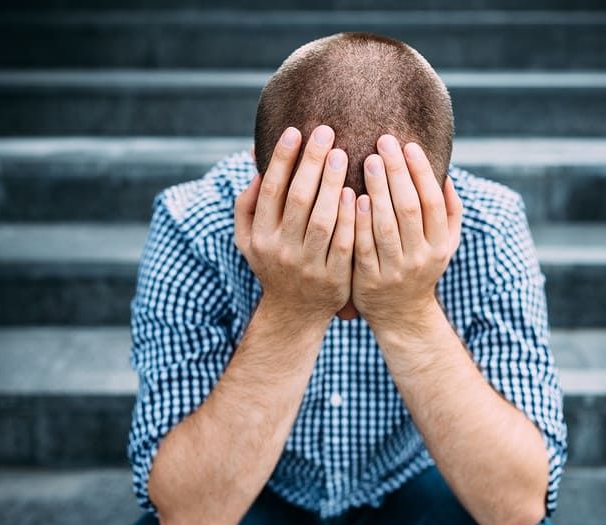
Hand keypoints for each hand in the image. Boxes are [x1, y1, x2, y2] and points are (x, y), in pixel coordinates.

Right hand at [234, 124, 355, 323]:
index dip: (282, 159)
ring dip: (332, 185)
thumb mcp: (249, 239)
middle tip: (326, 132)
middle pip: (298, 200)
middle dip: (311, 163)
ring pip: (322, 220)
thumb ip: (247, 202)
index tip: (295, 130)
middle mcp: (281, 250)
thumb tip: (254, 160)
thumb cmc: (273, 263)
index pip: (270, 190)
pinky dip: (350, 218)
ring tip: (343, 154)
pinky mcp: (333, 278)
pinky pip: (344, 243)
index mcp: (260, 236)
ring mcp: (308, 266)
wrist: (294, 313)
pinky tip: (357, 192)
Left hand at [352, 134, 462, 332]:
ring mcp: (394, 270)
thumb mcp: (444, 245)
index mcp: (440, 244)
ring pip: (385, 225)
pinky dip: (358, 221)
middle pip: (408, 208)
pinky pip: (362, 246)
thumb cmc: (421, 267)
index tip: (407, 144)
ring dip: (377, 190)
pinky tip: (352, 196)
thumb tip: (446, 174)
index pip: (432, 201)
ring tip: (367, 160)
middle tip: (383, 142)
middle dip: (397, 173)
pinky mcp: (369, 280)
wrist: (400, 314)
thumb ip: (450, 212)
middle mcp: (420, 257)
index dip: (421, 171)